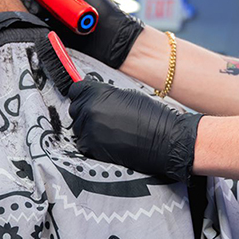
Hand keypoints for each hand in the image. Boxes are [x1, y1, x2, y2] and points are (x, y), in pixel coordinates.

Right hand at [29, 0, 143, 68]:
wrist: (112, 36)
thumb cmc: (102, 7)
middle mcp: (57, 8)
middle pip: (34, 2)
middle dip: (30, 2)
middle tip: (34, 5)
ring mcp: (56, 24)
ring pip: (34, 18)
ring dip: (33, 16)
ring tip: (40, 16)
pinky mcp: (55, 39)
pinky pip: (39, 33)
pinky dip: (37, 29)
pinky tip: (43, 27)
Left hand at [68, 79, 199, 181]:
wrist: (163, 139)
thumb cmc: (150, 114)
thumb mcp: (125, 94)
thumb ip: (104, 94)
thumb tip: (93, 97)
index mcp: (96, 92)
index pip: (75, 90)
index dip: (82, 94)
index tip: (87, 98)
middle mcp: (88, 109)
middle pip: (75, 109)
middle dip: (85, 112)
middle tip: (101, 117)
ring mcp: (88, 130)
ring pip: (79, 127)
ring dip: (88, 128)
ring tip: (108, 130)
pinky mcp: (92, 148)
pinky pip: (83, 143)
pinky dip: (92, 144)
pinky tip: (108, 142)